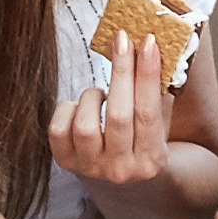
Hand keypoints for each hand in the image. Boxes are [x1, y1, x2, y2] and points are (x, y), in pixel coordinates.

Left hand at [48, 30, 177, 198]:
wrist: (119, 179)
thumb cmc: (140, 140)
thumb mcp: (159, 125)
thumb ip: (159, 94)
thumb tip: (156, 50)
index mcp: (151, 160)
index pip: (149, 112)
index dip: (147, 75)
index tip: (148, 42)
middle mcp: (121, 169)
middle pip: (119, 115)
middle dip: (121, 71)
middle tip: (122, 40)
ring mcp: (91, 167)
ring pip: (85, 124)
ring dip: (92, 96)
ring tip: (100, 93)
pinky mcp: (65, 161)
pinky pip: (58, 129)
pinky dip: (69, 108)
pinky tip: (81, 108)